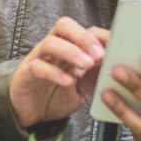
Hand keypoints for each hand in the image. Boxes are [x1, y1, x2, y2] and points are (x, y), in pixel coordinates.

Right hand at [10, 18, 110, 132]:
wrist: (29, 113)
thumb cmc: (55, 96)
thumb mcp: (83, 88)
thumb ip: (95, 75)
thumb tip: (114, 65)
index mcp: (68, 48)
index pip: (84, 31)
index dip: (99, 36)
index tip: (115, 46)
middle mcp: (53, 49)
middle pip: (64, 27)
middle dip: (84, 37)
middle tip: (99, 53)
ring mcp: (37, 59)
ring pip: (51, 43)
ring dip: (71, 52)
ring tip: (87, 64)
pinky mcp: (25, 74)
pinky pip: (38, 67)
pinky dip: (54, 73)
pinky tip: (67, 81)